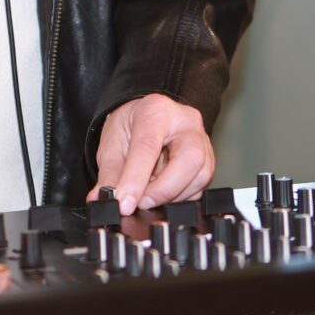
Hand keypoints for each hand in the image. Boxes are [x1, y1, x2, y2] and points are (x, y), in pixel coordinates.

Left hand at [92, 93, 213, 215]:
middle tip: (142, 202)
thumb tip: (105, 200)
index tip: (125, 203)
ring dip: (173, 195)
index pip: (148, 147)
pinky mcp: (209, 157)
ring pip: (200, 175)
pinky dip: (181, 196)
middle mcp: (185, 121)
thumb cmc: (131, 127)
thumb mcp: (112, 146)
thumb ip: (110, 175)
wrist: (147, 118)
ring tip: (150, 193)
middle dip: (164, 189)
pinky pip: (202, 184)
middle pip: (189, 159)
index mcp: (155, 111)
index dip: (135, 180)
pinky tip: (164, 190)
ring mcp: (202, 138)